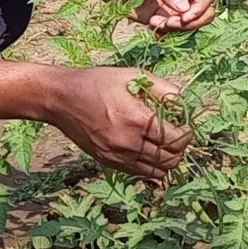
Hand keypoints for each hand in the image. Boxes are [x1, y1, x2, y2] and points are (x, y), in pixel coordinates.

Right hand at [49, 66, 187, 177]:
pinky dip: (149, 166)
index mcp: (136, 119)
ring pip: (156, 172)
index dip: (187, 135)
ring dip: (166, 161)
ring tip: (163, 145)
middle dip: (180, 150)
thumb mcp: (131, 75)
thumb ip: (162, 88)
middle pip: (170, 160)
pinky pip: (138, 173)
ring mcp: (117, 156)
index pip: (176, 140)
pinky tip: (147, 151)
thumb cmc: (96, 83)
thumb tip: (182, 103)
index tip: (185, 127)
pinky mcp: (107, 162)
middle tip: (176, 136)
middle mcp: (128, 142)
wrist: (60, 98)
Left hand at [90, 0, 216, 32]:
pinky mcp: (158, 16)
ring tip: (158, 22)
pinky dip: (164, 30)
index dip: (202, 7)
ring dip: (177, 27)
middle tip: (172, 23)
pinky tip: (151, 22)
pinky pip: (170, 29)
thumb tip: (185, 8)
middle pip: (202, 11)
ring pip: (187, 23)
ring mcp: (170, 5)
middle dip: (191, 21)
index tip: (186, 16)